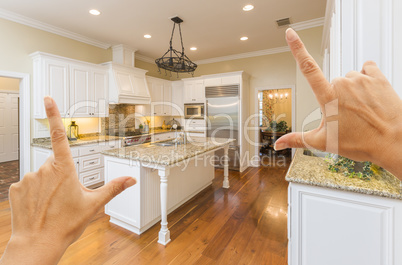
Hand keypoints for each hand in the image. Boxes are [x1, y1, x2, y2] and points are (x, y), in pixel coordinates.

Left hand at [0, 97, 135, 264]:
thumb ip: (113, 188)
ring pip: (41, 174)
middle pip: (55, 163)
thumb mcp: (93, 205)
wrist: (38, 243)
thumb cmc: (65, 224)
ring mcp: (28, 179)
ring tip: (53, 204)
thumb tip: (130, 179)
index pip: (60, 136)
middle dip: (61, 174)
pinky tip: (39, 206)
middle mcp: (44, 170)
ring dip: (47, 184)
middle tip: (66, 195)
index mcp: (64, 169)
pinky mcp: (16, 189)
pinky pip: (28, 184)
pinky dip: (34, 192)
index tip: (47, 99)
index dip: (54, 115)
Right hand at [275, 28, 401, 178]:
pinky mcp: (377, 77)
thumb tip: (278, 144)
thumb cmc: (360, 143)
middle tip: (345, 115)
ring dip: (352, 90)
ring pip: (349, 79)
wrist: (392, 142)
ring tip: (361, 109)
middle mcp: (342, 83)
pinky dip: (366, 78)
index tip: (290, 34)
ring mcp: (361, 79)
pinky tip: (370, 94)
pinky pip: (367, 68)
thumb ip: (298, 139)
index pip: (307, 67)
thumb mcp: (323, 143)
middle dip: (335, 96)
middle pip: (332, 83)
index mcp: (327, 96)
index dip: (297, 48)